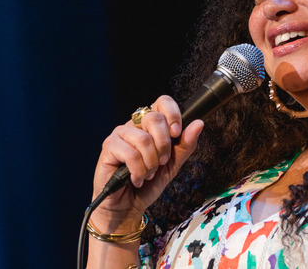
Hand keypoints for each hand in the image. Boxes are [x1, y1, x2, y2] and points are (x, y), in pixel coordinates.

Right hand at [89, 95, 203, 228]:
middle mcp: (135, 125)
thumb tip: (198, 123)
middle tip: (162, 162)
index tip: (177, 133)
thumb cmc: (149, 182)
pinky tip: (136, 178)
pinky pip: (130, 154)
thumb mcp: (173, 164)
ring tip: (148, 173)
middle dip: (164, 145)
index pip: (162, 102)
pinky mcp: (108, 147)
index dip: (172, 114)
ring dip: (151, 162)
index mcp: (151, 125)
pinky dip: (139, 171)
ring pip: (144, 139)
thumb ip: (186, 144)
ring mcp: (120, 134)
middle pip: (154, 118)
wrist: (129, 206)